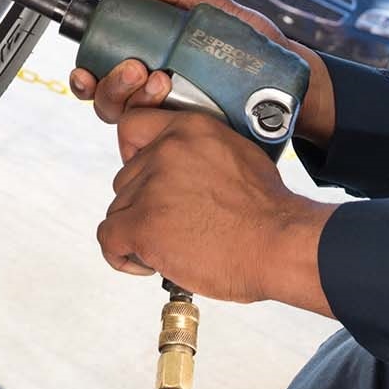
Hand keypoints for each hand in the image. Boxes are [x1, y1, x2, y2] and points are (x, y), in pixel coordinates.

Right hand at [69, 0, 337, 144]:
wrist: (295, 83)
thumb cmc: (257, 48)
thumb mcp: (220, 13)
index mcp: (155, 65)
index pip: (106, 75)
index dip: (86, 76)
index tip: (87, 69)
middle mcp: (158, 96)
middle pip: (108, 100)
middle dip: (110, 86)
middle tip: (137, 69)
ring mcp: (174, 119)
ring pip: (128, 122)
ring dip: (130, 100)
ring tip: (160, 82)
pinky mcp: (192, 138)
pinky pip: (159, 140)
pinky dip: (154, 126)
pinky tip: (169, 108)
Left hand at [97, 109, 336, 314]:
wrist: (279, 243)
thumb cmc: (267, 210)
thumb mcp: (238, 155)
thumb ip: (201, 153)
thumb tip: (182, 169)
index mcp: (190, 128)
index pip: (133, 126)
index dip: (133, 155)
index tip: (146, 177)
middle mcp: (166, 151)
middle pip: (125, 177)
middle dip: (143, 202)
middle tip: (174, 223)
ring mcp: (151, 187)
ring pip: (118, 209)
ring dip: (137, 230)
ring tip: (171, 245)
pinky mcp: (142, 224)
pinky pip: (108, 238)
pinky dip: (122, 255)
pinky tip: (148, 263)